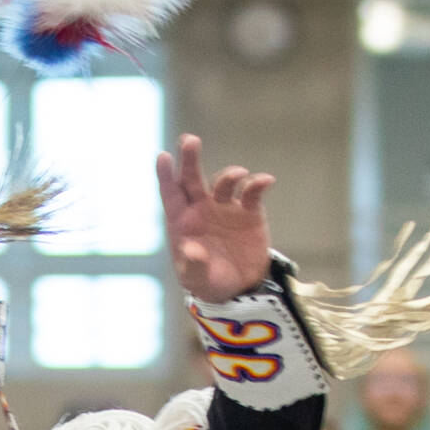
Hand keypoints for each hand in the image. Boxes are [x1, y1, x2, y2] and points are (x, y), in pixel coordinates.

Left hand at [156, 135, 273, 301]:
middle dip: (190, 159)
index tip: (163, 156)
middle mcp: (202, 208)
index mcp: (182, 221)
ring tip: (237, 176)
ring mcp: (225, 207)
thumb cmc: (209, 282)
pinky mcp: (249, 211)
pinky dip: (258, 184)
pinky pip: (252, 192)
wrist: (240, 288)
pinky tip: (265, 181)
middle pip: (193, 178)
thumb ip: (193, 265)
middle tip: (190, 140)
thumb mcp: (198, 280)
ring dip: (230, 175)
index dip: (166, 176)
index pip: (172, 194)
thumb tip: (191, 249)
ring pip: (224, 182)